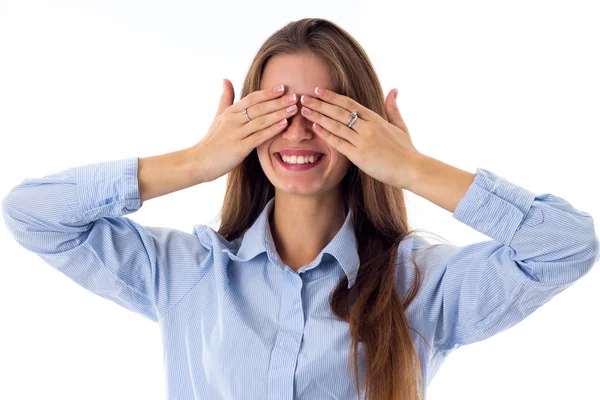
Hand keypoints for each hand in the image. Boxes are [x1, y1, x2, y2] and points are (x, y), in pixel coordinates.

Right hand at [191, 79, 298, 182]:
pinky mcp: (239, 148)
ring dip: (279, 114)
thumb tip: (226, 79)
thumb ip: (225, 98)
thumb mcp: (218, 116)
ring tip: (293, 109)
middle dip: (278, 102)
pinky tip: (284, 125)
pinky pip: (259, 137)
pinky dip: (272, 130)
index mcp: (230, 112)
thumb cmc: (212, 140)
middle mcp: (233, 120)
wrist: (200, 161)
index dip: (268, 93)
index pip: (252, 98)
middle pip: (259, 108)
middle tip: (295, 97)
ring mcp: (236, 134)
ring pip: (261, 121)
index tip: (283, 88)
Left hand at [299, 87, 422, 188]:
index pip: (349, 103)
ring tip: (304, 110)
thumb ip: (393, 108)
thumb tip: (394, 90)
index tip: (318, 90)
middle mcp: (368, 127)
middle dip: (320, 103)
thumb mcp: (400, 126)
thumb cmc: (406, 150)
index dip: (332, 96)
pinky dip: (326, 134)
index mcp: (375, 119)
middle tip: (303, 97)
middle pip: (339, 111)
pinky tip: (315, 127)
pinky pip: (339, 142)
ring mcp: (363, 141)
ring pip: (336, 125)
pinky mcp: (359, 156)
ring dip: (318, 116)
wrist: (411, 169)